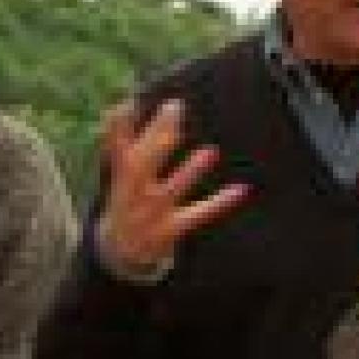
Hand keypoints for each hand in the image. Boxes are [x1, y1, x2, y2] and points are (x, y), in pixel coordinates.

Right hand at [95, 99, 247, 274]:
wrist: (119, 255)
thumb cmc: (125, 204)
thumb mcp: (118, 176)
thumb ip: (119, 143)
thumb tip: (118, 106)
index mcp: (120, 180)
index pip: (117, 149)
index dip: (118, 128)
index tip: (127, 103)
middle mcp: (133, 196)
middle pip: (143, 165)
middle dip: (157, 136)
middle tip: (174, 108)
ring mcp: (152, 215)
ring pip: (171, 191)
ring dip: (189, 172)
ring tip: (210, 152)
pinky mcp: (170, 230)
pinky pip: (197, 216)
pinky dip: (219, 203)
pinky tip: (241, 189)